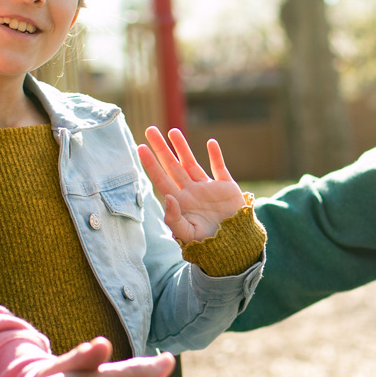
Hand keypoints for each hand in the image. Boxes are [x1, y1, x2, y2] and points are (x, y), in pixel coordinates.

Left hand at [138, 127, 246, 242]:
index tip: (140, 147)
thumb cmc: (208, 244)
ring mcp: (208, 188)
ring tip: (173, 132)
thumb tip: (167, 197)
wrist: (235, 246)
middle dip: (161, 148)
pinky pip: (219, 167)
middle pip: (172, 165)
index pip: (161, 179)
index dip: (151, 164)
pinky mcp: (226, 187)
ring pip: (191, 163)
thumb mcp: (186, 234)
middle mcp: (191, 191)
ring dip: (182, 147)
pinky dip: (216, 155)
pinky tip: (210, 143)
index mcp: (180, 202)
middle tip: (150, 130)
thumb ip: (174, 218)